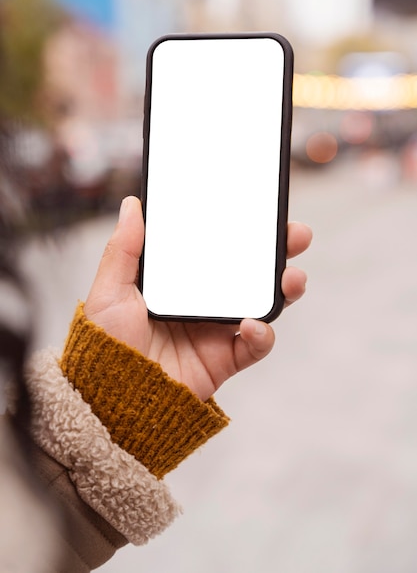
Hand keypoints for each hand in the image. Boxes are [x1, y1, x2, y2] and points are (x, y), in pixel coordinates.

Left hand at [84, 196, 311, 400]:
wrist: (113, 400)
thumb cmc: (105, 346)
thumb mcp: (109, 291)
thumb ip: (123, 249)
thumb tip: (132, 204)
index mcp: (181, 281)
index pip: (218, 247)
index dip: (243, 228)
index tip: (261, 207)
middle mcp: (204, 301)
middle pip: (251, 271)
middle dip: (279, 251)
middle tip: (297, 234)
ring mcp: (217, 330)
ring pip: (263, 303)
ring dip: (285, 288)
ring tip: (292, 278)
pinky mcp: (225, 359)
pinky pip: (256, 345)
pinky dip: (263, 335)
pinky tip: (253, 324)